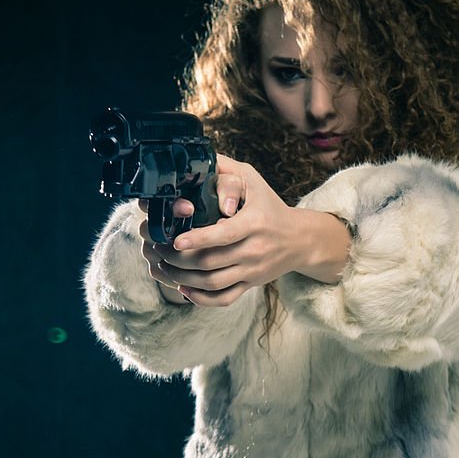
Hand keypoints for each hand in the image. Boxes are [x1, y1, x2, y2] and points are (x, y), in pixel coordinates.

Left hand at [140, 154, 300, 306]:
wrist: (300, 239)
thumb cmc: (270, 206)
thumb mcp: (253, 180)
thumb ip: (226, 169)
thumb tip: (198, 158)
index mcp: (254, 224)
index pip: (224, 235)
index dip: (198, 239)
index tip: (177, 240)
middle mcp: (254, 250)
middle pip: (211, 262)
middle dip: (179, 260)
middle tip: (158, 251)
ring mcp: (252, 271)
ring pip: (213, 283)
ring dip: (184, 279)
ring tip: (164, 269)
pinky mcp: (251, 285)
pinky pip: (225, 299)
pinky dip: (202, 299)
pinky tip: (184, 289)